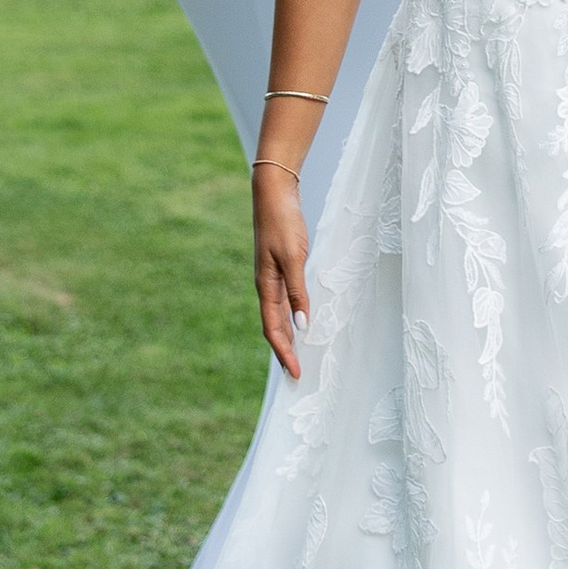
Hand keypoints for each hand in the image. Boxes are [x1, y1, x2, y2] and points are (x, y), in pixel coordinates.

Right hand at [253, 167, 310, 378]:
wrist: (274, 194)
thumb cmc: (283, 223)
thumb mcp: (293, 257)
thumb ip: (297, 291)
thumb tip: (301, 324)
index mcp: (266, 286)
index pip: (273, 329)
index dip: (284, 353)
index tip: (295, 374)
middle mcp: (266, 286)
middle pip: (273, 327)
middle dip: (284, 352)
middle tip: (297, 374)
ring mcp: (271, 277)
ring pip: (278, 316)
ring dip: (288, 337)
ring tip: (298, 356)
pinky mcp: (279, 268)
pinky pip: (284, 301)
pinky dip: (292, 316)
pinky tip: (301, 321)